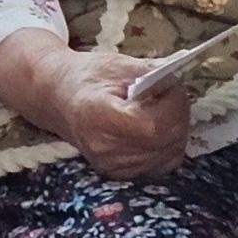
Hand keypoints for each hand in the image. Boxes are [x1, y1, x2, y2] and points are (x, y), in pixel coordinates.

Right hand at [0, 28, 195, 179]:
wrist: (56, 96)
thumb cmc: (86, 76)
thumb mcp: (118, 65)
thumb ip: (153, 73)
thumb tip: (181, 83)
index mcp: (97, 115)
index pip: (153, 125)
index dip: (172, 105)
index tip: (172, 85)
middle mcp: (102, 146)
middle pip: (164, 140)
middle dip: (178, 114)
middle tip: (170, 94)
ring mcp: (110, 164)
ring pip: (169, 153)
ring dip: (175, 130)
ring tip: (161, 110)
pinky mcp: (117, 173)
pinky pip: (161, 164)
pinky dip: (167, 146)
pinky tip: (155, 129)